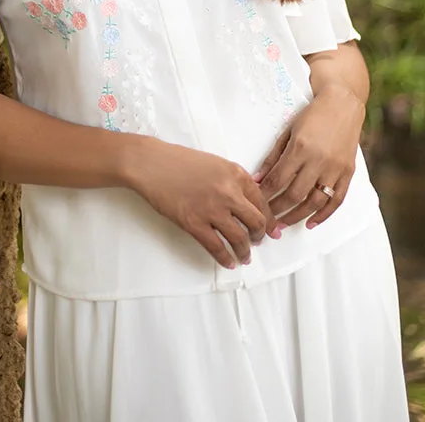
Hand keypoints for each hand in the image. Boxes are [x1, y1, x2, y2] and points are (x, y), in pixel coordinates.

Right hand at [129, 137, 279, 268]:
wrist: (152, 164)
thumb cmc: (180, 161)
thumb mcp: (215, 163)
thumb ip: (232, 181)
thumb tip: (247, 202)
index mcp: (236, 174)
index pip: (262, 201)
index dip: (270, 219)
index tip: (272, 230)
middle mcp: (229, 192)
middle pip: (256, 222)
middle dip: (260, 236)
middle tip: (258, 242)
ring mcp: (212, 209)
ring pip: (239, 238)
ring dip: (245, 251)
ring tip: (244, 257)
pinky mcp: (194, 223)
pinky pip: (217, 247)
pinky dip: (225, 258)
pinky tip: (228, 262)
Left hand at [253, 83, 364, 228]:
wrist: (342, 105)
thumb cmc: (312, 116)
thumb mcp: (287, 132)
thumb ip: (273, 156)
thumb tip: (258, 179)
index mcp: (300, 148)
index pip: (278, 179)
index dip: (265, 194)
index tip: (256, 203)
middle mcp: (319, 160)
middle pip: (294, 194)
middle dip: (277, 210)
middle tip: (266, 220)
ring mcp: (335, 168)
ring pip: (315, 202)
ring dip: (297, 216)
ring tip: (283, 224)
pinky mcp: (348, 173)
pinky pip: (336, 200)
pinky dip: (324, 215)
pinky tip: (311, 223)